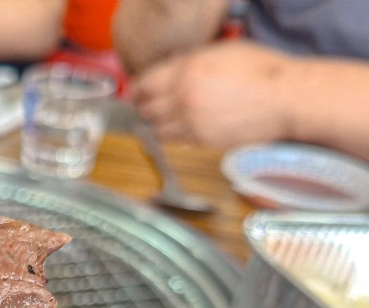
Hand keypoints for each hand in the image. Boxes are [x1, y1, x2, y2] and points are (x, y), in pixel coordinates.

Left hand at [132, 41, 295, 147]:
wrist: (286, 98)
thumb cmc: (261, 71)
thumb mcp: (222, 52)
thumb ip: (190, 62)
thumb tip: (168, 72)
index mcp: (188, 70)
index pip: (145, 83)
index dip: (137, 88)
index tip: (135, 91)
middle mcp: (184, 96)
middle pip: (146, 108)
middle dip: (142, 107)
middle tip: (143, 106)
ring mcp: (192, 120)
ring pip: (156, 128)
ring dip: (155, 124)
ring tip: (160, 120)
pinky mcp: (201, 140)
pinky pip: (175, 140)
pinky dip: (172, 135)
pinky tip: (178, 129)